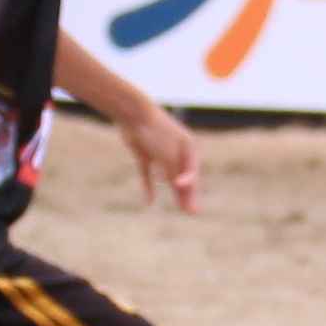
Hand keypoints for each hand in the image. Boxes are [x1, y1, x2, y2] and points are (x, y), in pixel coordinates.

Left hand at [117, 96, 203, 212]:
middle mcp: (176, 149)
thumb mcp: (169, 154)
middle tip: (192, 213)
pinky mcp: (143, 153)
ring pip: (168, 176)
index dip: (191, 188)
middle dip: (188, 194)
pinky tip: (149, 202)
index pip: (193, 172)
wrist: (132, 112)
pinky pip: (148, 174)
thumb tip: (182, 188)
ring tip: (180, 208)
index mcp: (188, 146)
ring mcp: (159, 151)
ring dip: (174, 192)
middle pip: (183, 175)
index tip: (188, 205)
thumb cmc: (156, 132)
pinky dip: (149, 187)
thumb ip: (175, 172)